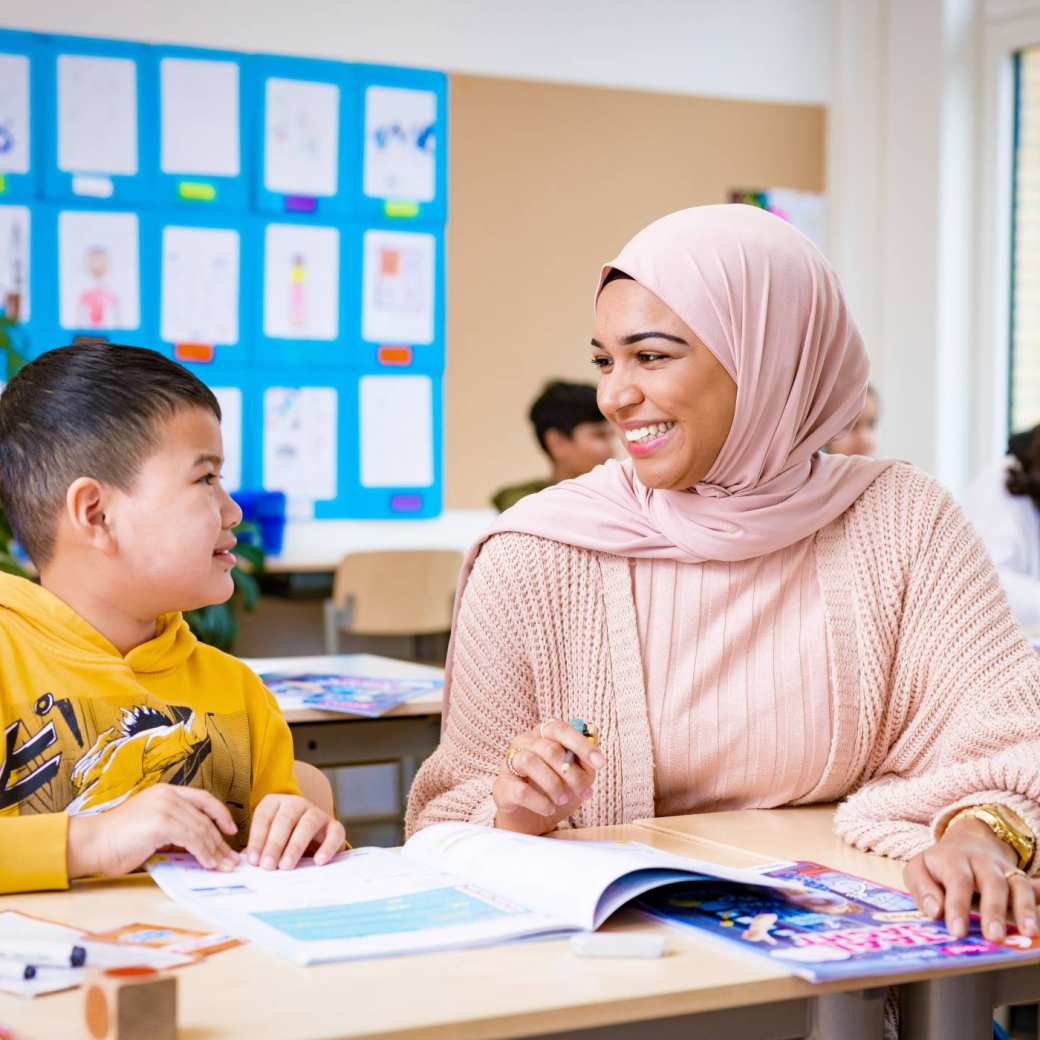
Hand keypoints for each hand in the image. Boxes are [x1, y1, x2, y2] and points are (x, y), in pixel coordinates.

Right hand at [67, 784, 238, 878]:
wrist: (91, 843)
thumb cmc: (116, 841)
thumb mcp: (151, 829)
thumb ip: (174, 831)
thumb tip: (198, 847)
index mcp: (166, 792)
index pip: (203, 799)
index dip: (220, 814)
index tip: (232, 830)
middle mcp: (168, 795)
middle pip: (205, 817)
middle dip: (222, 840)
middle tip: (232, 858)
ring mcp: (165, 807)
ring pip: (201, 829)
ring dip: (216, 851)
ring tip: (225, 866)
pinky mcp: (162, 823)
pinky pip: (192, 839)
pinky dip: (203, 853)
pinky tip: (208, 864)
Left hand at [246, 794, 345, 869]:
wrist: (311, 837)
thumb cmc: (282, 840)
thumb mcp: (267, 838)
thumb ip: (257, 848)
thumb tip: (243, 863)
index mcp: (275, 803)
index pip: (264, 817)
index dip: (257, 839)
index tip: (253, 861)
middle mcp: (296, 803)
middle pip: (285, 819)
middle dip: (274, 844)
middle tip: (267, 866)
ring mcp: (317, 813)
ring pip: (308, 824)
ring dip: (295, 846)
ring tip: (286, 866)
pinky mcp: (334, 826)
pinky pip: (334, 833)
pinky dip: (328, 847)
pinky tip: (319, 861)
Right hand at [493, 719, 605, 835]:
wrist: (531, 819)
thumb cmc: (556, 790)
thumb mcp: (577, 776)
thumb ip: (586, 757)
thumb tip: (594, 731)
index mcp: (543, 734)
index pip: (561, 729)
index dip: (582, 745)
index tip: (601, 763)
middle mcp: (524, 742)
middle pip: (549, 748)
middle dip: (571, 773)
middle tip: (584, 792)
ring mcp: (510, 763)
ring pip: (531, 762)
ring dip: (554, 784)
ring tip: (564, 800)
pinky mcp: (502, 787)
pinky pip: (520, 790)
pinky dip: (539, 801)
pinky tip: (549, 809)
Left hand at [904, 817, 1039, 940]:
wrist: (968, 840)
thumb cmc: (939, 864)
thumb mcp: (919, 869)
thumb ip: (922, 888)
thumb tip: (934, 911)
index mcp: (953, 858)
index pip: (957, 881)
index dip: (958, 906)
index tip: (957, 932)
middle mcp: (982, 862)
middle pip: (992, 883)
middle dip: (994, 911)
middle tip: (993, 937)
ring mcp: (1005, 870)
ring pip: (1019, 885)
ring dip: (1025, 909)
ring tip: (1028, 933)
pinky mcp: (1020, 878)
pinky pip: (1034, 888)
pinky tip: (1038, 923)